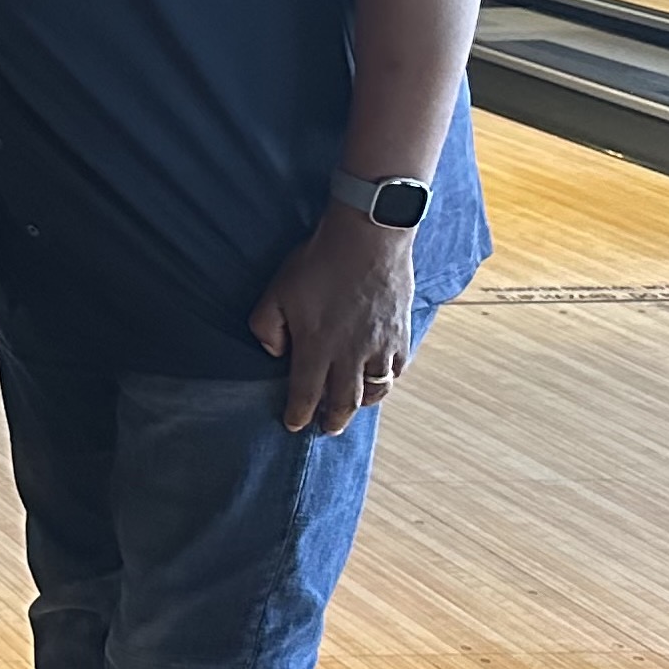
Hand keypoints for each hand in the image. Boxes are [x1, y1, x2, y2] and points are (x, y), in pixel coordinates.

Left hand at [249, 205, 417, 435]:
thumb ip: (266, 327)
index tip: (294, 426)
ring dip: (361, 403)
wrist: (368, 238)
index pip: (305, 393)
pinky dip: (387, 380)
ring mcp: (381, 345)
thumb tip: (274, 351)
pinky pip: (397, 369)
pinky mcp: (402, 332)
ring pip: (374, 389)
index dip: (299, 414)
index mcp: (317, 347)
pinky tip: (381, 380)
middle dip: (333, 420)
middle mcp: (351, 354)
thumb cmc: (318, 263)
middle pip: (343, 401)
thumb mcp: (276, 292)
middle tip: (327, 430)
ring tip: (353, 408)